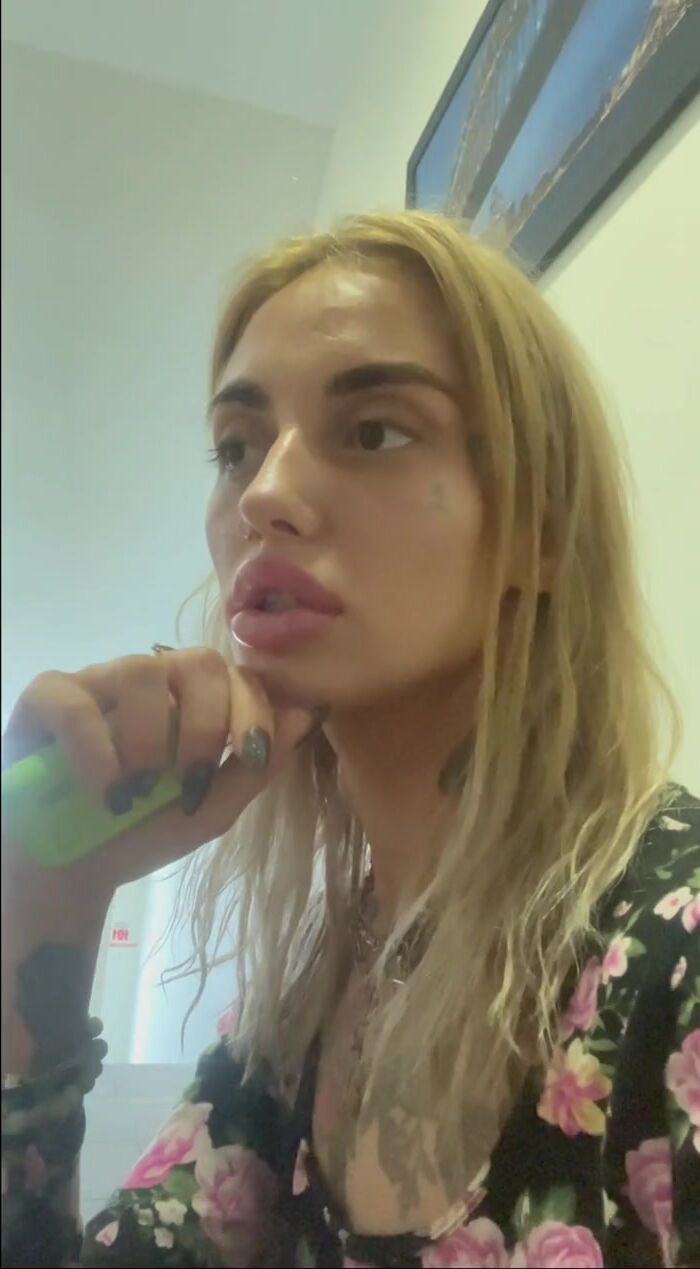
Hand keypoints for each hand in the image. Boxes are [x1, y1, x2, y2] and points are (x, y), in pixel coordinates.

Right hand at [1, 648, 313, 897]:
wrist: (68, 871)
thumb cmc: (141, 834)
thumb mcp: (209, 810)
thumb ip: (256, 766)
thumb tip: (309, 713)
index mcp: (193, 701)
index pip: (239, 676)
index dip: (255, 710)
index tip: (253, 757)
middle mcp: (150, 680)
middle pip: (199, 661)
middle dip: (209, 724)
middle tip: (192, 781)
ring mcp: (98, 682)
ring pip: (141, 671)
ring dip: (152, 739)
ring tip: (138, 790)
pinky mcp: (46, 698)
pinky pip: (77, 702)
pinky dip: (97, 751)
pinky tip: (105, 792)